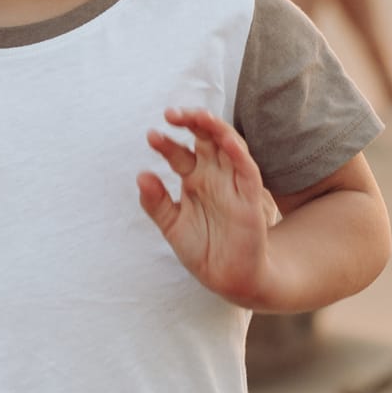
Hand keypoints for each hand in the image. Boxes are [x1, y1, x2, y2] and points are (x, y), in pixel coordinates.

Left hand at [138, 109, 278, 307]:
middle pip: (206, 138)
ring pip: (229, 145)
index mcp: (195, 180)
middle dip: (191, 122)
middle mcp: (215, 176)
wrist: (229, 279)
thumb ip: (156, 203)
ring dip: (215, 128)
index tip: (151, 135)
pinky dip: (238, 154)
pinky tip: (226, 141)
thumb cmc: (203, 249)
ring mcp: (233, 183)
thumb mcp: (172, 226)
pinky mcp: (250, 198)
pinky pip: (247, 170)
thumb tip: (140, 175)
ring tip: (198, 116)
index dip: (166, 143)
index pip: (180, 152)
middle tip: (171, 113)